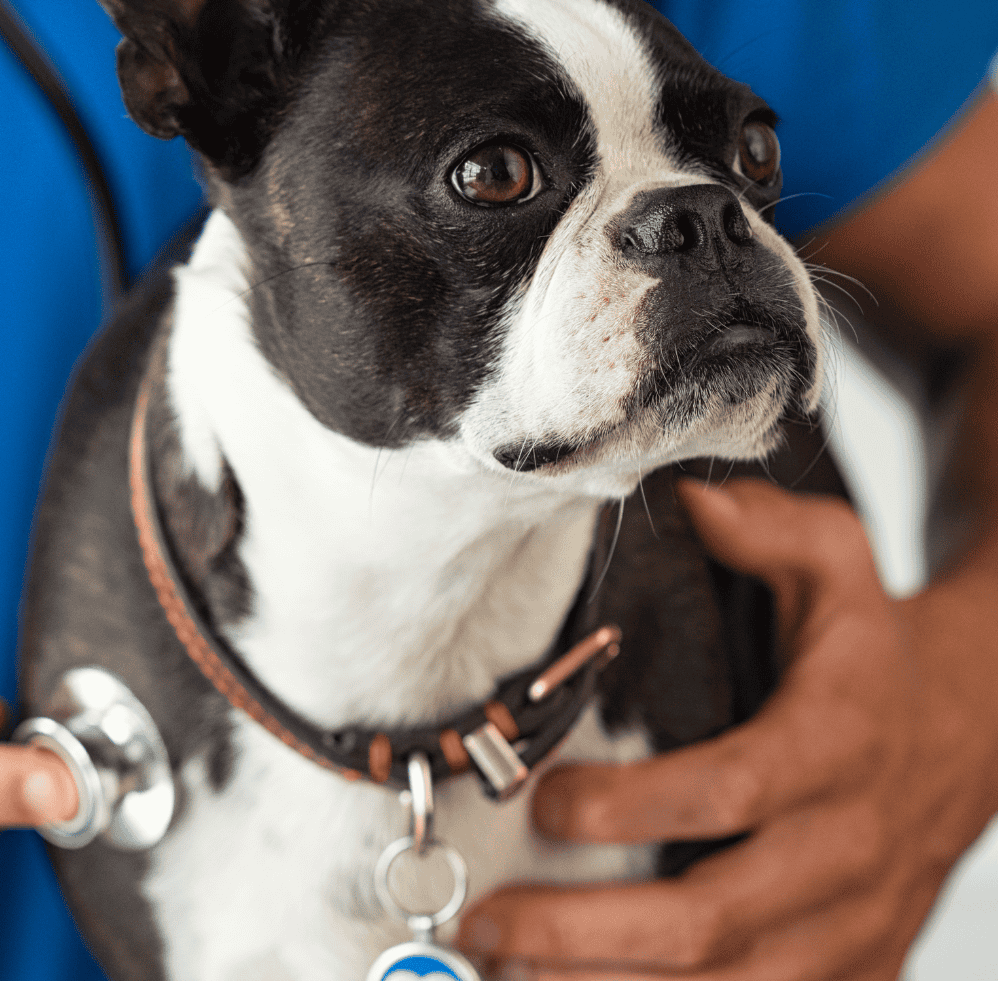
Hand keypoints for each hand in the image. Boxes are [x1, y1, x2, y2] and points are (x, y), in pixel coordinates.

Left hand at [456, 479, 997, 978]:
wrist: (975, 725)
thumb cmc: (875, 641)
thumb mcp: (837, 559)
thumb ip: (767, 527)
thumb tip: (690, 504)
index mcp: (835, 742)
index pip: (731, 789)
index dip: (636, 806)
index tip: (544, 802)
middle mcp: (848, 847)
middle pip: (716, 916)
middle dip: (591, 932)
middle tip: (488, 922)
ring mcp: (856, 922)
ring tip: (510, 977)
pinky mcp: (856, 966)